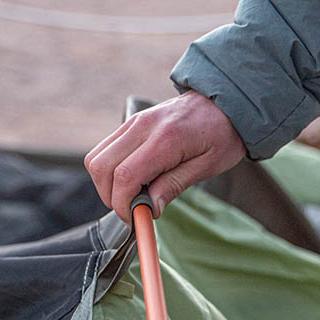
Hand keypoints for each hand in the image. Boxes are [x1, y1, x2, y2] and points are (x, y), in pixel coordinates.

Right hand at [84, 90, 245, 222]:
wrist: (224, 101)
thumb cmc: (222, 133)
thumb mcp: (208, 166)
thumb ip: (174, 185)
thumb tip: (149, 208)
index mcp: (166, 138)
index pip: (126, 175)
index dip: (123, 203)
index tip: (135, 218)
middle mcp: (143, 126)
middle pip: (102, 167)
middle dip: (110, 197)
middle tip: (131, 211)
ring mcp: (133, 122)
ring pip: (96, 158)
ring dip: (106, 184)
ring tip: (131, 195)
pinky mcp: (130, 123)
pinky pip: (104, 150)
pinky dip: (109, 170)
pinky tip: (132, 179)